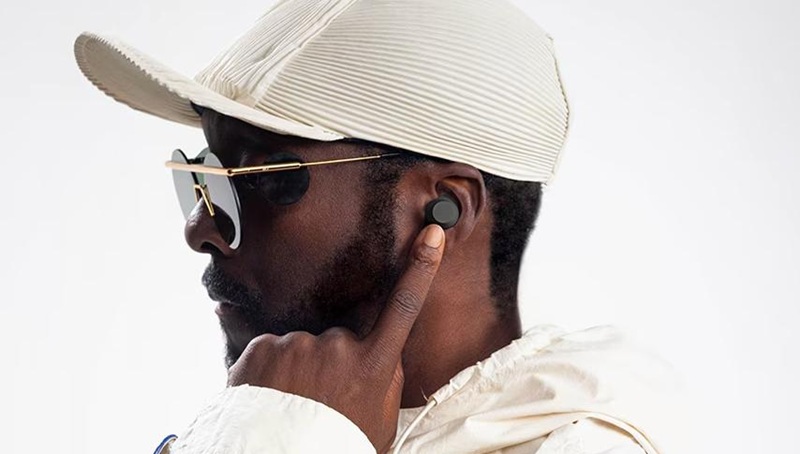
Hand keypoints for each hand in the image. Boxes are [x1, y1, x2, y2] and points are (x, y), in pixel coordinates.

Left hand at [227, 224, 445, 452]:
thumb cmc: (336, 445)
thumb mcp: (378, 421)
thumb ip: (386, 381)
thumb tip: (386, 351)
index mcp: (372, 365)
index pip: (403, 307)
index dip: (420, 267)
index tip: (432, 233)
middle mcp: (338, 347)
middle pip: (338, 340)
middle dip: (329, 363)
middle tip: (319, 401)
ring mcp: (299, 345)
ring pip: (301, 347)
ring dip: (295, 370)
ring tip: (291, 405)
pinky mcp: (263, 347)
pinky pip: (269, 350)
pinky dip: (268, 371)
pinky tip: (271, 397)